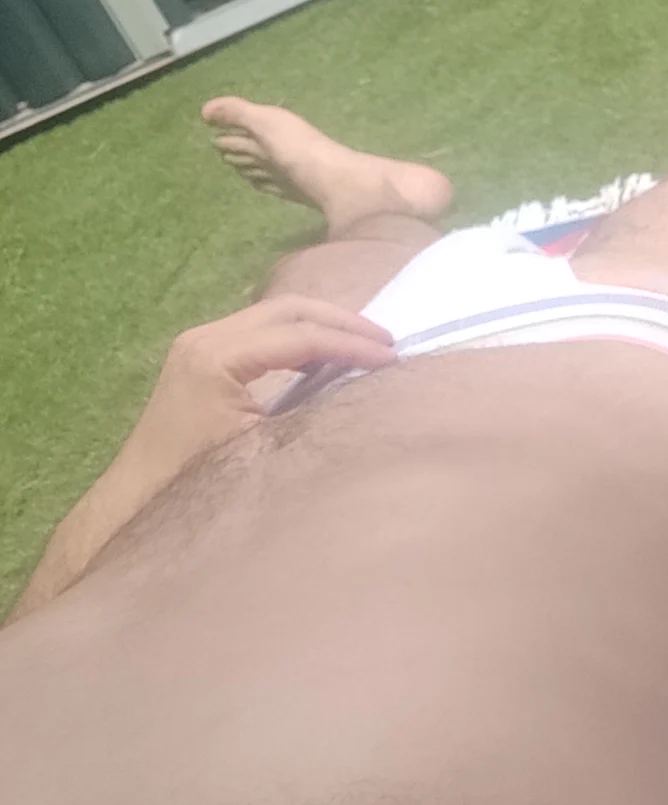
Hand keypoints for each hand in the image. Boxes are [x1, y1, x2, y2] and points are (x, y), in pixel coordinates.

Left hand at [124, 295, 396, 491]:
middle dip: (342, 322)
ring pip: (275, 314)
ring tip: (365, 345)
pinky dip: (298, 336)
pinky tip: (325, 356)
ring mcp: (200, 341)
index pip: (299, 337)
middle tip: (386, 341)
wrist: (139, 495)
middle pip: (288, 309)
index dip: (350, 345)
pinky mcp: (201, 353)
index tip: (390, 359)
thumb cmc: (197, 480)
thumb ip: (308, 412)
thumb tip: (359, 392)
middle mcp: (205, 337)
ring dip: (322, 324)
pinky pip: (260, 329)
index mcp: (216, 357)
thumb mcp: (260, 450)